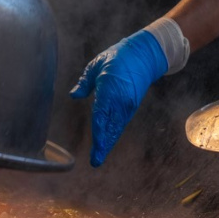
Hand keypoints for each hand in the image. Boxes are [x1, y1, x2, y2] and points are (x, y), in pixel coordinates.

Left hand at [70, 29, 168, 166]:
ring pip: (116, 127)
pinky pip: (120, 123)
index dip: (98, 133)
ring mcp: (127, 104)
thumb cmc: (116, 58)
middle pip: (110, 127)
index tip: (95, 146)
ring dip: (108, 142)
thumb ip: (85, 82)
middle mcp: (120, 100)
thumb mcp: (96, 65)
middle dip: (103, 145)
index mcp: (109, 89)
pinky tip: (107, 142)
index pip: (101, 115)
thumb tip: (74, 95)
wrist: (144, 56)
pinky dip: (113, 134)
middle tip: (96, 161)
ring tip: (99, 156)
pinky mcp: (131, 106)